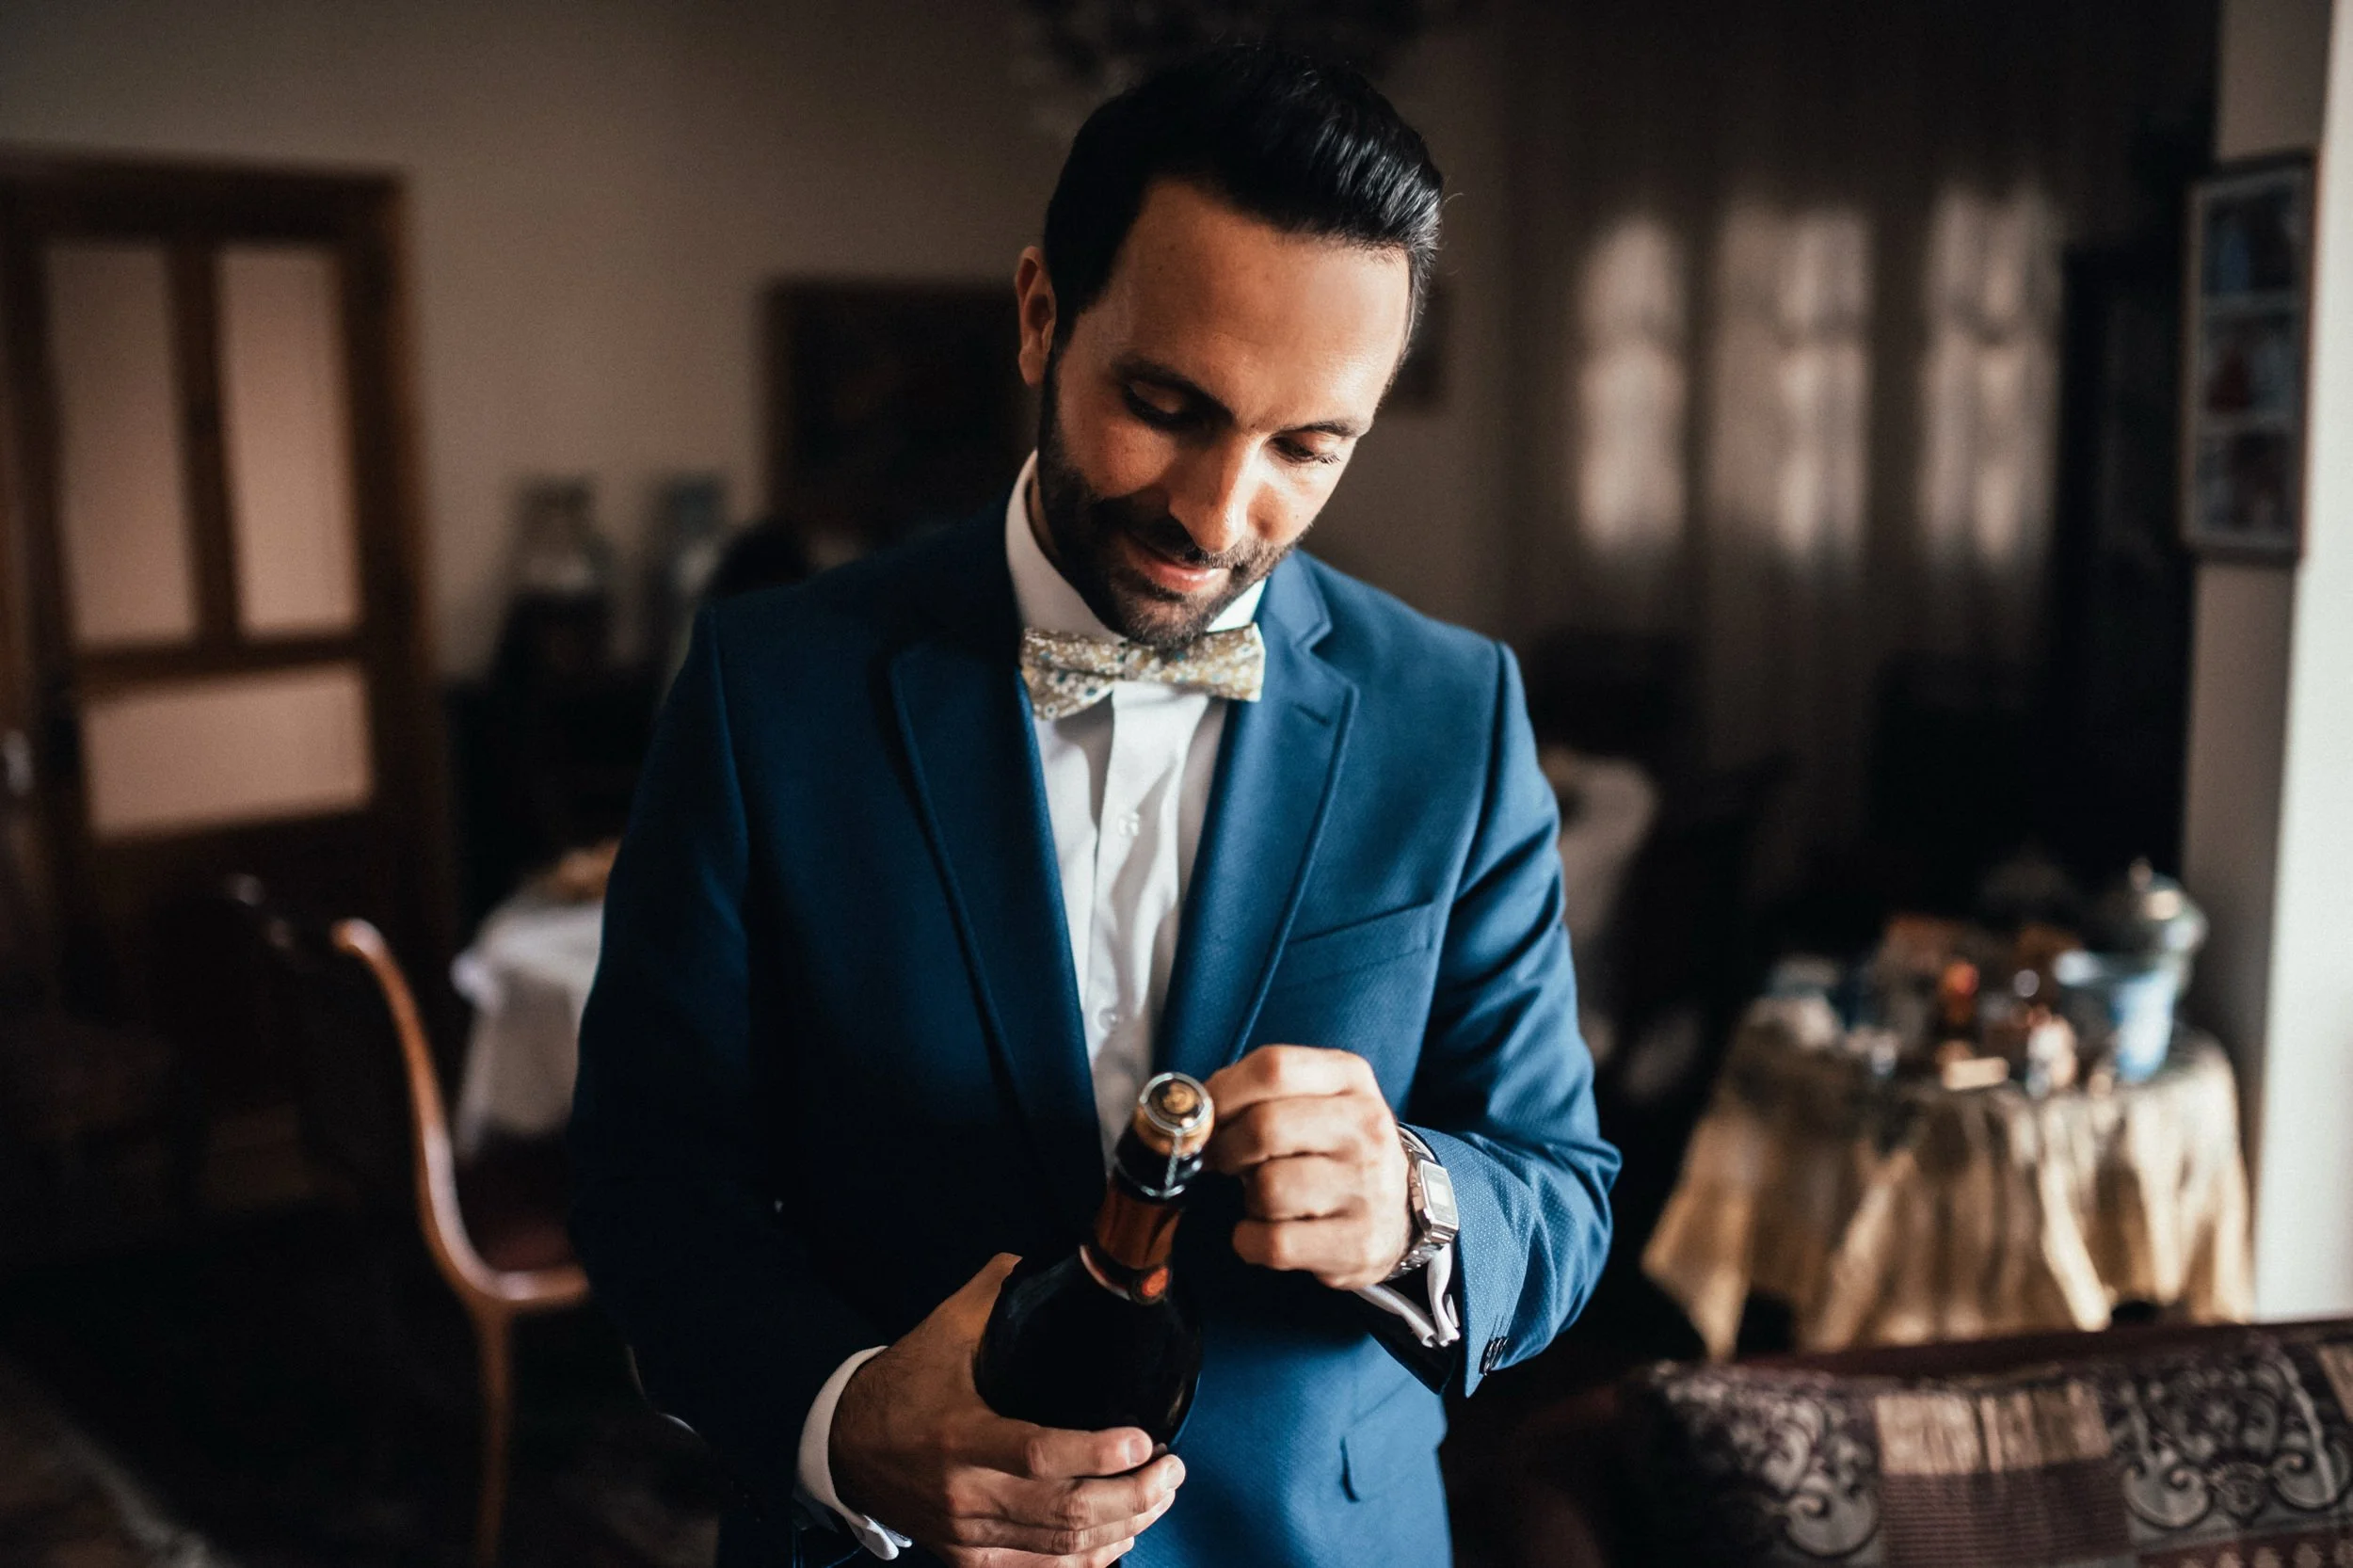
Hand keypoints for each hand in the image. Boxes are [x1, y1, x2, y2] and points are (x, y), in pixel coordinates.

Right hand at [830, 1254, 1183, 1566]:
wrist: (846, 1447)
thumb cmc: (902, 1384)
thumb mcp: (944, 1328)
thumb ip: (999, 1291)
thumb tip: (1054, 1259)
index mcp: (960, 1435)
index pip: (1038, 1453)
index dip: (1096, 1453)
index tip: (1143, 1439)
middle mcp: (965, 1494)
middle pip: (1065, 1512)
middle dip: (1134, 1495)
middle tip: (1172, 1468)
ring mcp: (968, 1534)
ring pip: (1062, 1547)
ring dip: (1125, 1525)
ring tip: (1162, 1495)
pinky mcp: (970, 1558)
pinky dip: (1090, 1560)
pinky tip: (1124, 1535)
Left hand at [1204, 1045, 1410, 1291]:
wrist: (1399, 1211)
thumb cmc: (1335, 1149)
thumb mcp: (1314, 1099)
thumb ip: (1257, 1092)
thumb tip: (1195, 1109)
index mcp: (1350, 1079)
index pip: (1273, 1068)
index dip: (1222, 1093)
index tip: (1204, 1117)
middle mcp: (1366, 1127)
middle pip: (1264, 1127)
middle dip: (1226, 1149)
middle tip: (1225, 1161)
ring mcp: (1368, 1187)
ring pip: (1268, 1188)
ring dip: (1248, 1198)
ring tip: (1264, 1198)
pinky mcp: (1358, 1242)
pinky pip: (1274, 1242)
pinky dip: (1250, 1240)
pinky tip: (1264, 1232)